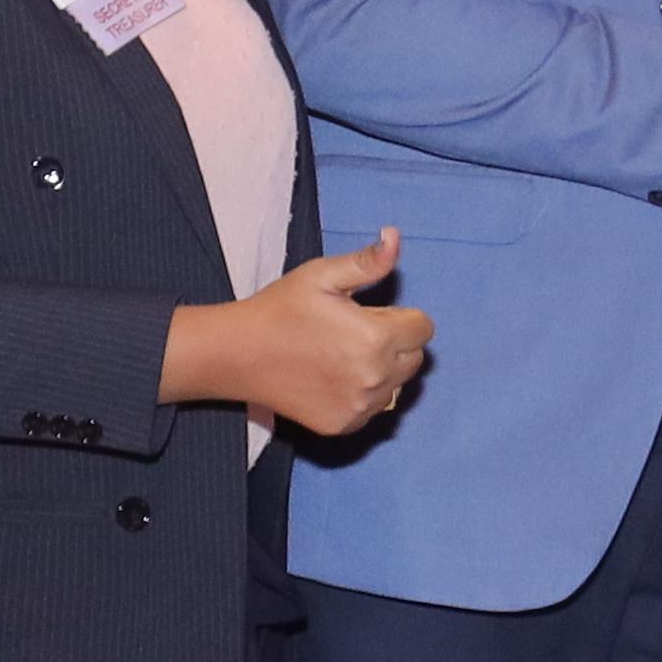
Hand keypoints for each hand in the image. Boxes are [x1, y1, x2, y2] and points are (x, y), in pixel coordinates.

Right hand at [165, 232, 432, 436]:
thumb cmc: (280, 309)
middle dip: (395, 342)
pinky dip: (363, 394)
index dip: (400, 316)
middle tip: (353, 332)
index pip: (424, 328)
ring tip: (340, 354)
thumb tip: (395, 236)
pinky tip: (332, 377)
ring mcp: (360, 407)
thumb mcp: (322, 275)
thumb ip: (367, 262)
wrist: (238, 354)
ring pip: (397, 385)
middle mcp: (375, 378)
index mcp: (376, 338)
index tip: (368, 313)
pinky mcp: (344, 425)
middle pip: (414, 358)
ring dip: (381, 369)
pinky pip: (373, 407)